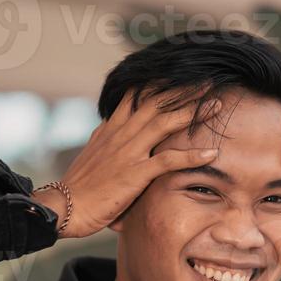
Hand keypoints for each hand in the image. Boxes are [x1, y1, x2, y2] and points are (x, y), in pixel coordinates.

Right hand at [37, 91, 219, 238]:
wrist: (64, 207)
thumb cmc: (79, 185)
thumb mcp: (92, 153)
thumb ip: (105, 137)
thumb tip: (109, 124)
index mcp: (112, 128)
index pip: (137, 95)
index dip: (159, 83)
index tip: (180, 73)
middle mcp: (122, 134)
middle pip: (157, 103)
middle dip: (184, 91)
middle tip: (208, 81)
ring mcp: (129, 152)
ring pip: (165, 124)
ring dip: (194, 113)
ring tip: (217, 105)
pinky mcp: (135, 173)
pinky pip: (168, 161)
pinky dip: (191, 156)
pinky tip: (211, 153)